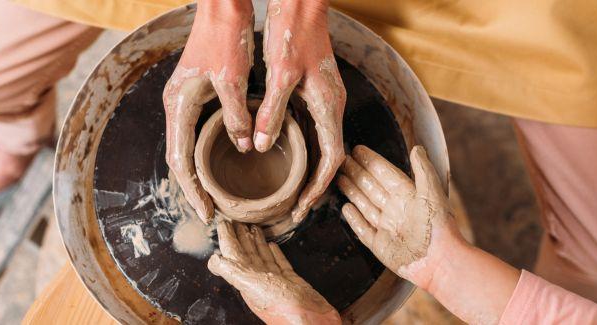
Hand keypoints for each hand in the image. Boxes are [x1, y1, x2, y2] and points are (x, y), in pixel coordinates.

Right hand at [163, 1, 254, 222]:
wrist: (222, 11)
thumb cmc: (224, 40)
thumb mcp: (233, 81)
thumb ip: (236, 116)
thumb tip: (244, 147)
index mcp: (179, 106)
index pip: (180, 160)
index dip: (192, 190)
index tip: (206, 212)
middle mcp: (176, 107)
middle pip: (179, 159)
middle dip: (192, 188)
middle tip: (209, 212)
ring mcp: (183, 102)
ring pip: (185, 148)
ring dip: (196, 174)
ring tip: (212, 197)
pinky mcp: (195, 97)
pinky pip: (195, 134)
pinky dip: (202, 155)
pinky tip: (218, 165)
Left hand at [208, 221, 340, 324]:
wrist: (312, 323)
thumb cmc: (282, 307)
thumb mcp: (253, 286)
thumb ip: (234, 272)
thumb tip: (213, 259)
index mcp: (247, 279)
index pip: (233, 253)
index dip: (228, 238)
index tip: (224, 221)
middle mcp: (258, 280)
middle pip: (246, 253)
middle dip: (240, 236)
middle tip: (236, 219)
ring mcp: (275, 281)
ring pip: (262, 257)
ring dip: (256, 242)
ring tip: (253, 227)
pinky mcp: (291, 282)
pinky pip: (280, 263)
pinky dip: (275, 253)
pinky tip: (273, 244)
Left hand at [257, 0, 345, 221]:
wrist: (302, 5)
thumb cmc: (293, 34)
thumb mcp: (280, 75)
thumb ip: (273, 112)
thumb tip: (264, 145)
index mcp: (328, 105)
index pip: (331, 159)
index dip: (318, 187)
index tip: (302, 207)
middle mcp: (332, 105)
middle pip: (330, 157)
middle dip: (315, 185)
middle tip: (295, 207)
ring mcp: (326, 98)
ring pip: (323, 143)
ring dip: (310, 169)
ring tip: (291, 190)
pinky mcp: (317, 91)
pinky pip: (315, 127)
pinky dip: (306, 149)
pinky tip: (288, 156)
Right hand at [337, 145, 454, 284]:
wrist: (438, 261)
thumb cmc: (438, 225)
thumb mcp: (432, 192)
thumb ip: (423, 169)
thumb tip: (417, 148)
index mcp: (408, 195)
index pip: (385, 174)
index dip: (371, 162)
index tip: (357, 150)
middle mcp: (396, 209)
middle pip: (372, 187)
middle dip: (357, 174)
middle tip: (342, 161)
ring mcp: (387, 227)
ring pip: (365, 205)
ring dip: (353, 191)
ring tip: (340, 178)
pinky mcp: (380, 245)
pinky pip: (363, 229)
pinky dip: (354, 218)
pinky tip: (346, 208)